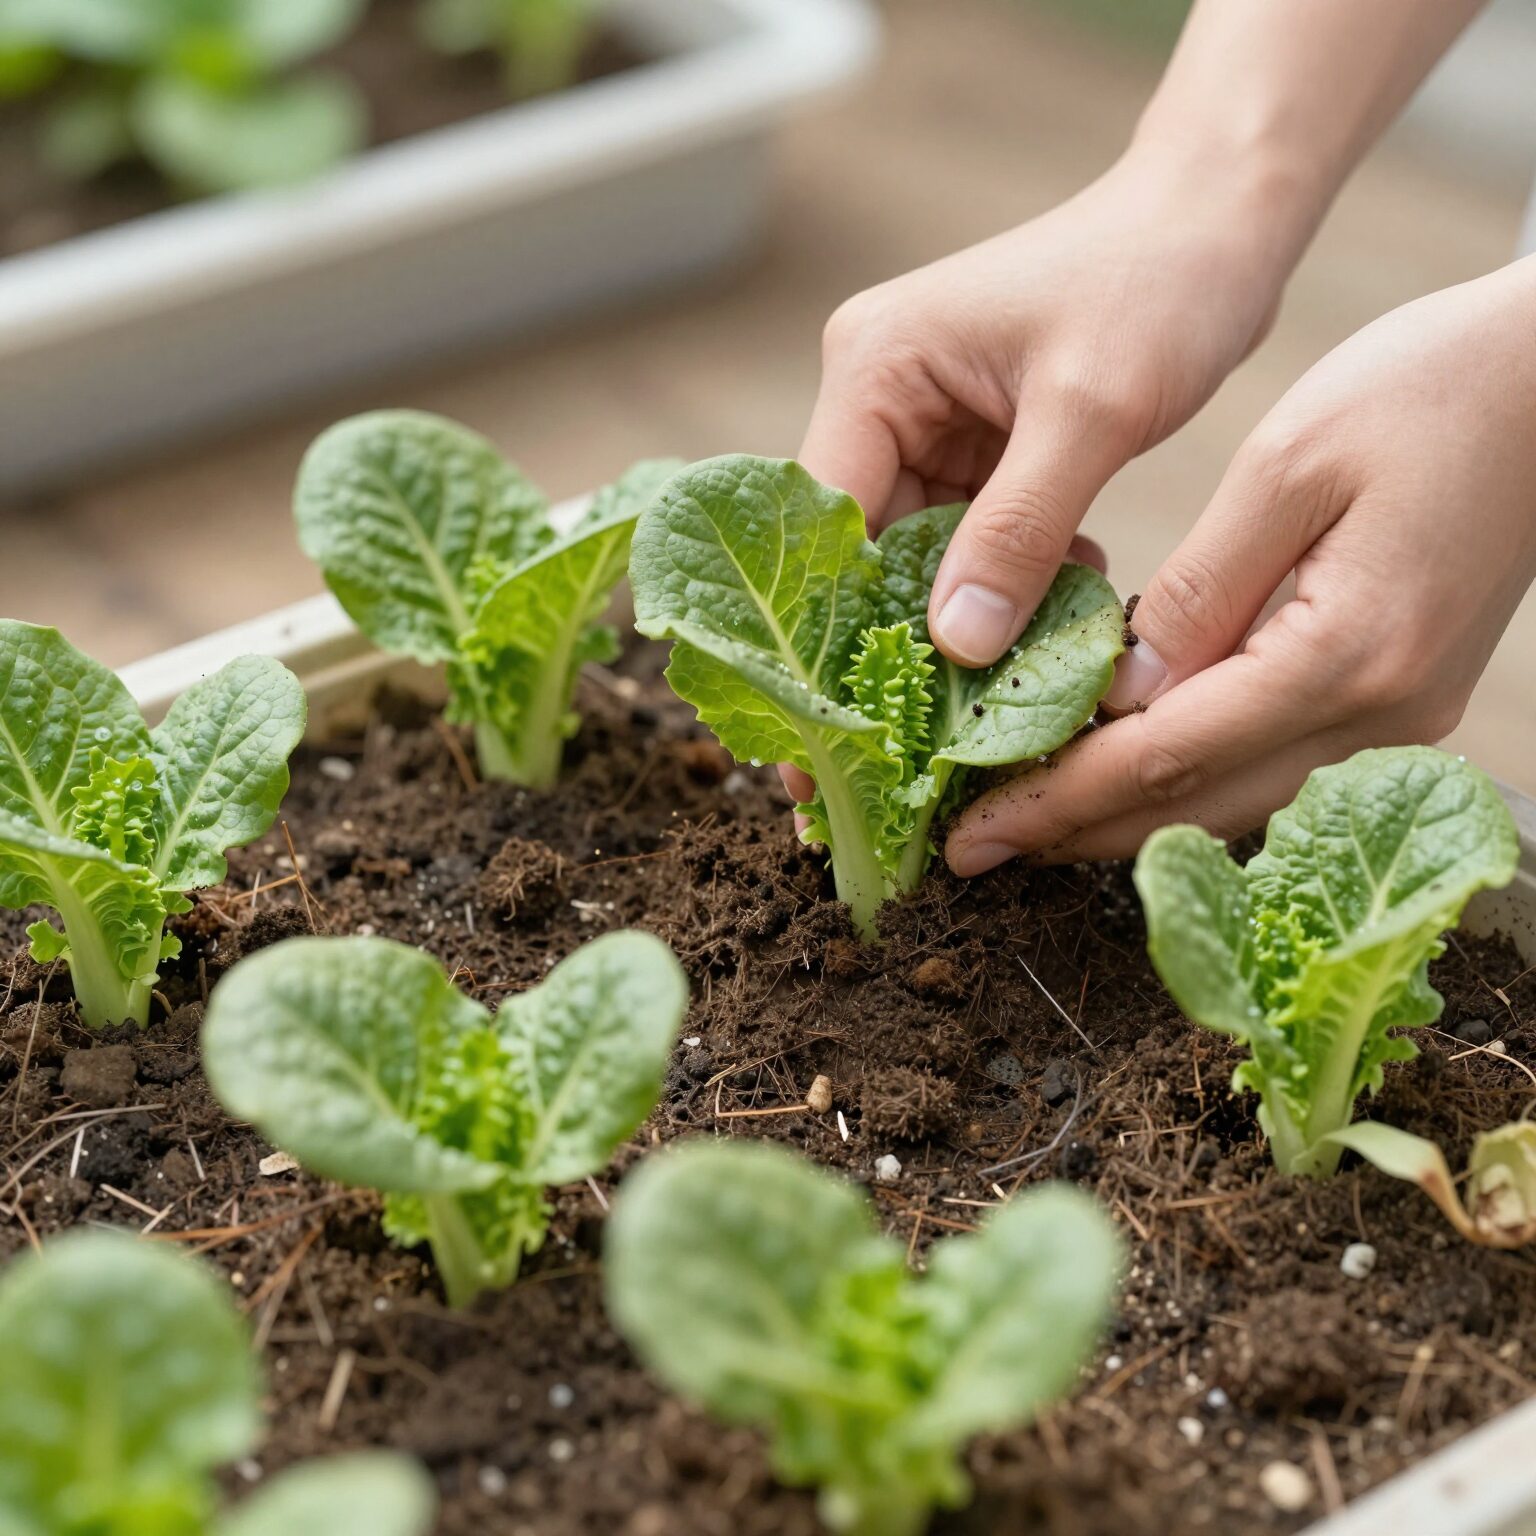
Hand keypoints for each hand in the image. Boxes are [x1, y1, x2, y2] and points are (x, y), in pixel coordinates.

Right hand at [800, 143, 1293, 666]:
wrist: (1219, 219)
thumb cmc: (1156, 282)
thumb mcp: (1089, 414)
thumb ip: (1018, 531)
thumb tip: (957, 644)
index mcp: (874, 366)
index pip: (831, 518)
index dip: (846, 619)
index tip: (876, 711)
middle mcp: (880, 393)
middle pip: (869, 545)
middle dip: (925, 619)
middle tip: (974, 702)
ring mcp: (925, 421)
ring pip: (925, 551)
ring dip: (982, 603)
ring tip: (1044, 645)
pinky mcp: (975, 443)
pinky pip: (974, 536)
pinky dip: (1018, 573)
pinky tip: (1073, 593)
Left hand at [946, 255, 1535, 872]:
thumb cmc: (1427, 392)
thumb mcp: (1289, 466)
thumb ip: (1200, 589)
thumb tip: (1123, 693)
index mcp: (1345, 653)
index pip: (1167, 756)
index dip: (1059, 799)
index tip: (973, 826)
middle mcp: (1379, 715)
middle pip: (1196, 804)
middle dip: (1076, 831)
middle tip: (973, 844)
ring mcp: (1399, 721)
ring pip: (1234, 803)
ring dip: (1126, 819)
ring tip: (1027, 819)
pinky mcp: (1398, 703)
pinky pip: (1273, 769)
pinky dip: (1188, 781)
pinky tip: (1122, 770)